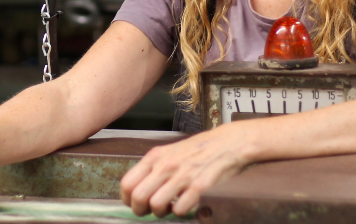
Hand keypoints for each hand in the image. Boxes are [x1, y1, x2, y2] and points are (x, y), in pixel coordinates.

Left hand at [119, 126, 250, 217]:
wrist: (228, 142)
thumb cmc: (199, 149)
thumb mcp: (170, 152)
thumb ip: (155, 168)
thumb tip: (140, 189)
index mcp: (155, 157)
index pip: (127, 183)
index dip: (128, 199)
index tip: (134, 204)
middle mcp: (165, 165)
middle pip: (138, 197)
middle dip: (141, 210)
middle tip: (150, 211)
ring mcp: (182, 176)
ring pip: (156, 205)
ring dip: (161, 212)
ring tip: (170, 207)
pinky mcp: (199, 186)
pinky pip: (180, 209)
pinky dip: (181, 212)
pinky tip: (186, 204)